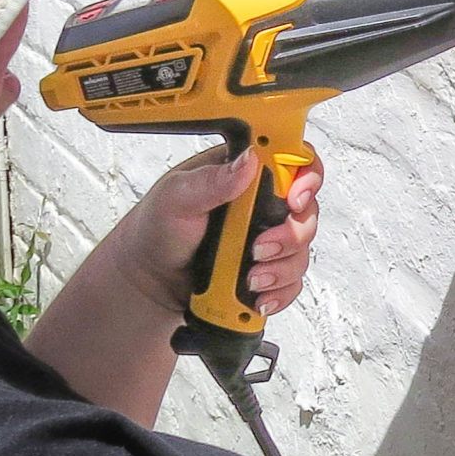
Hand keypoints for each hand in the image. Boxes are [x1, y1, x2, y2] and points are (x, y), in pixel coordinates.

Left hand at [114, 144, 322, 319]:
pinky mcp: (267, 269)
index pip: (294, 163)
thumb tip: (248, 161)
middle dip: (291, 235)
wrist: (148, 279)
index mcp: (245, 175)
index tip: (295, 199)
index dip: (307, 178)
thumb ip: (212, 180)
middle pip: (306, 212)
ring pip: (302, 251)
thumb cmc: (156, 229)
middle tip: (260, 248)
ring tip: (250, 278)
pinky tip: (256, 294)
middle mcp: (262, 204)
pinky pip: (291, 282)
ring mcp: (267, 238)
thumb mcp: (176, 197)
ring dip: (281, 268)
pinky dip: (278, 291)